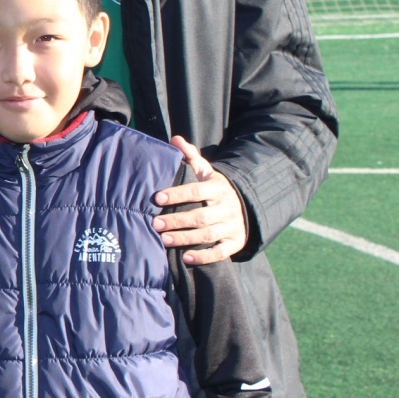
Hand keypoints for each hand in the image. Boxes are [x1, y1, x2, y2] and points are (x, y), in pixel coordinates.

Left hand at [153, 137, 248, 264]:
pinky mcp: (235, 243)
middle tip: (155, 224)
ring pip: (208, 235)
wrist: (244, 206)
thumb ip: (190, 156)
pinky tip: (186, 258)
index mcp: (218, 188)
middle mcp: (227, 208)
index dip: (177, 194)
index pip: (197, 191)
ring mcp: (232, 226)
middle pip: (201, 216)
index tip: (157, 198)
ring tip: (164, 240)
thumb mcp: (206, 171)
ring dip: (185, 238)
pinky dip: (204, 257)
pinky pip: (221, 252)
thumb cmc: (214, 188)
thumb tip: (175, 139)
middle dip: (177, 220)